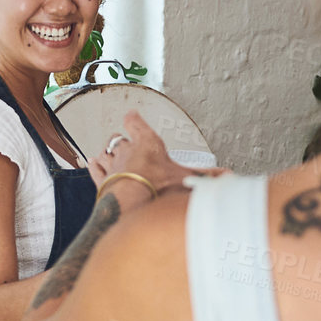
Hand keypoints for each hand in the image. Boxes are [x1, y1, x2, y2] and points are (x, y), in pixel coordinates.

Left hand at [89, 112, 213, 199]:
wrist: (132, 205)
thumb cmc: (159, 188)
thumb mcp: (188, 180)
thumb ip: (207, 176)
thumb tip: (228, 176)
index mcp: (147, 144)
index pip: (136, 124)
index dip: (133, 119)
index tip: (132, 115)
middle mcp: (126, 151)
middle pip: (118, 139)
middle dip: (120, 139)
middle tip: (123, 142)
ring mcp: (112, 166)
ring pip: (104, 152)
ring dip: (106, 152)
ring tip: (108, 153)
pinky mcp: (101, 180)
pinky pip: (95, 168)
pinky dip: (94, 165)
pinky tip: (93, 163)